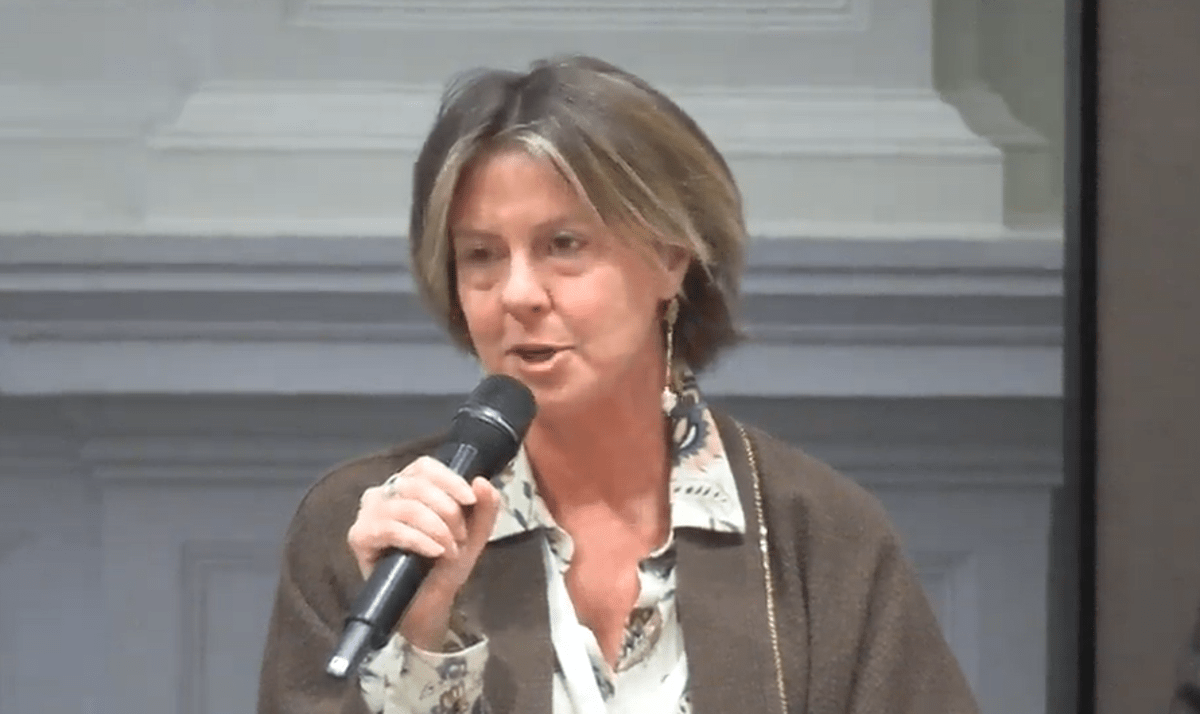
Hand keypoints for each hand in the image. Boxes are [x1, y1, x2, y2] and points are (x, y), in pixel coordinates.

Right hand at [347, 456, 500, 649]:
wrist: (428, 605)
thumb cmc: (444, 565)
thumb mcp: (473, 534)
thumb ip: (485, 507)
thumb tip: (482, 481)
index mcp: (409, 485)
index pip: (425, 467)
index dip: (449, 480)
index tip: (470, 500)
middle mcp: (385, 493)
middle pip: (416, 485)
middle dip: (447, 511)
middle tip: (460, 537)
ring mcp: (369, 514)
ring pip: (405, 506)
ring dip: (436, 529)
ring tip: (449, 550)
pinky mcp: (360, 536)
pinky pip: (390, 528)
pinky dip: (418, 539)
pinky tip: (434, 551)